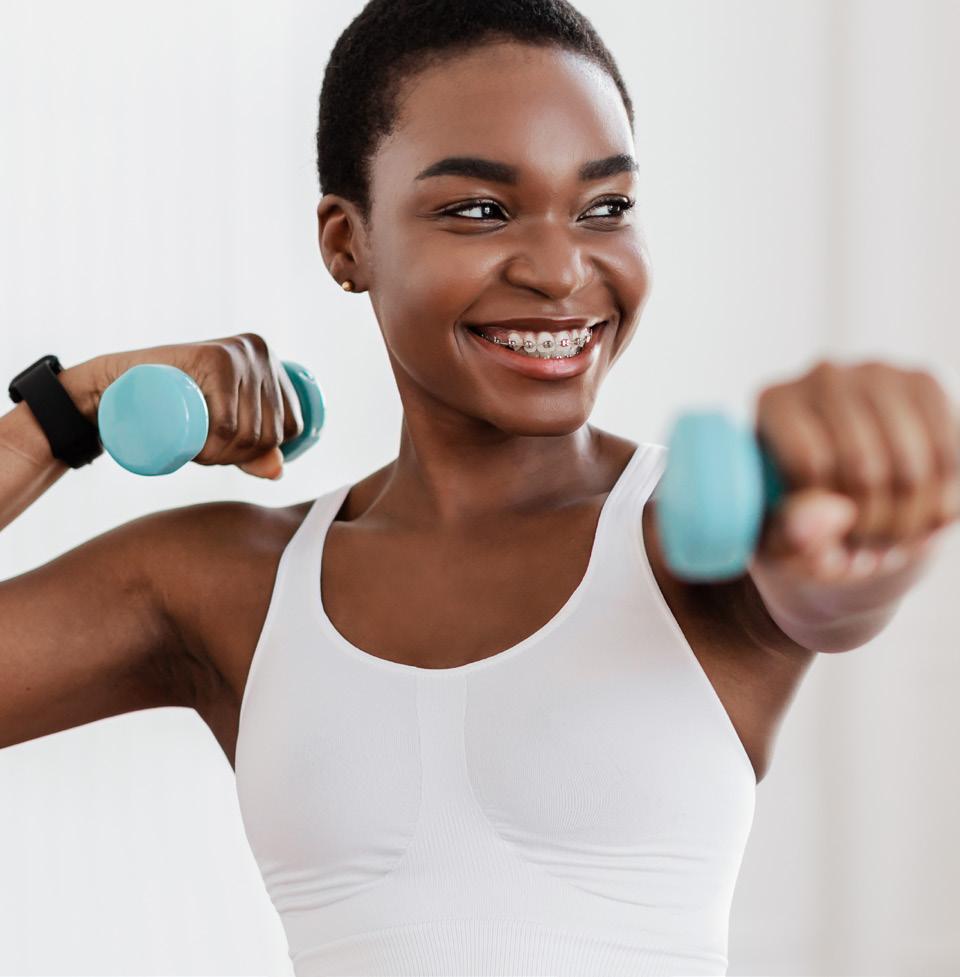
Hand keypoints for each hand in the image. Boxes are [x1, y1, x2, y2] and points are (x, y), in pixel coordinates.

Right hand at [94, 332, 304, 479]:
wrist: (114, 383)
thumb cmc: (172, 404)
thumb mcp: (222, 423)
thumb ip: (255, 448)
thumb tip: (278, 471)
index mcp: (271, 362)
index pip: (291, 425)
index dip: (263, 452)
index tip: (228, 454)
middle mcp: (260, 351)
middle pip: (270, 432)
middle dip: (238, 458)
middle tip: (204, 455)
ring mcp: (238, 353)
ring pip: (249, 432)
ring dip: (223, 458)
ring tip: (197, 452)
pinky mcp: (212, 357)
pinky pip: (226, 423)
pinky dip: (215, 448)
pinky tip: (197, 452)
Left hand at [749, 359, 959, 586]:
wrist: (846, 498)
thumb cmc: (799, 524)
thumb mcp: (780, 543)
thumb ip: (792, 537)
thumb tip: (830, 519)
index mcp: (772, 404)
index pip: (809, 463)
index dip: (825, 519)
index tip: (825, 545)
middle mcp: (821, 375)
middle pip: (864, 466)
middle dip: (871, 529)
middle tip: (865, 555)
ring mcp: (876, 373)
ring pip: (911, 467)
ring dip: (908, 524)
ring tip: (891, 544)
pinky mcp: (923, 384)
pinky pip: (949, 457)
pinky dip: (941, 506)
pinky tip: (924, 524)